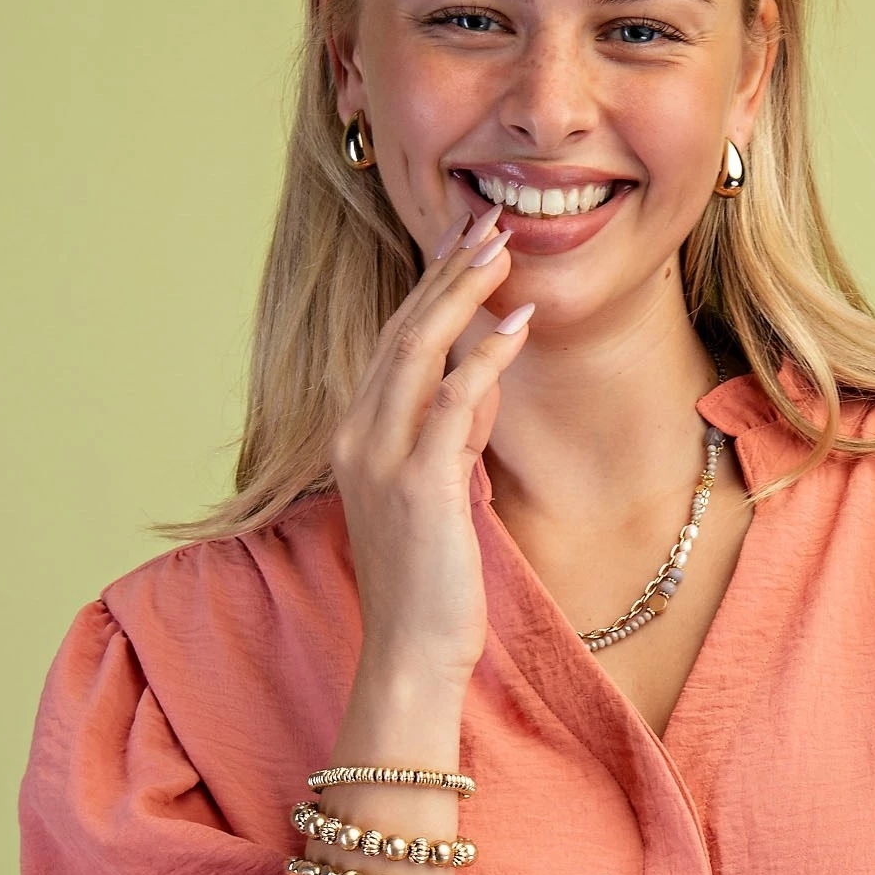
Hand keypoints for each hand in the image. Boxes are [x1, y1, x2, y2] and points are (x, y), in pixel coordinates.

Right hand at [328, 201, 531, 686]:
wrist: (411, 654)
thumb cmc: (430, 582)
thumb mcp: (442, 491)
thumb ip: (456, 433)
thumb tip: (484, 380)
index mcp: (356, 436)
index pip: (392, 343)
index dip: (428, 288)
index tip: (464, 243)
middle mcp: (358, 437)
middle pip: (401, 331)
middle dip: (445, 272)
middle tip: (486, 221)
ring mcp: (383, 459)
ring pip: (418, 350)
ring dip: (463, 292)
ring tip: (500, 246)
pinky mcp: (421, 485)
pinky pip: (455, 402)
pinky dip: (487, 357)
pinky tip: (518, 322)